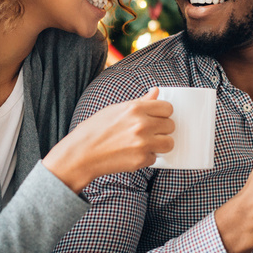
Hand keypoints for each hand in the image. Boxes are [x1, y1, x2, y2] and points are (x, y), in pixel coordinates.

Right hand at [42, 87, 174, 192]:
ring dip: (160, 144)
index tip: (158, 117)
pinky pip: (155, 157)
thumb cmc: (96, 130)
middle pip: (171, 125)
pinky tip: (133, 153)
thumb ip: (140, 102)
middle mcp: (142, 124)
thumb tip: (156, 92)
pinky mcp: (141, 160)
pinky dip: (147, 157)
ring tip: (146, 144)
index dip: (163, 113)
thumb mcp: (116, 109)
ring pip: (168, 143)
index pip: (167, 108)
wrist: (81, 154)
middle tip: (150, 132)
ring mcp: (142, 143)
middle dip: (162, 129)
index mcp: (135, 108)